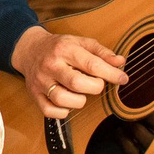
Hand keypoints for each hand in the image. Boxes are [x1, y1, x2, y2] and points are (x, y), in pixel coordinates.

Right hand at [10, 26, 128, 120]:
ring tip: (79, 92)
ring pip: (63, 99)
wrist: (30, 50)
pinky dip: (63, 111)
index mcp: (65, 49)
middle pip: (77, 83)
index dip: (111, 74)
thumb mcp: (81, 43)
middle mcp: (51, 65)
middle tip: (95, 83)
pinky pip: (50, 111)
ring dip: (79, 100)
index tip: (123, 79)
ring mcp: (41, 81)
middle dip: (94, 87)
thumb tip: (120, 62)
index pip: (92, 64)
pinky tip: (67, 102)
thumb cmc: (59, 47)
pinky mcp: (34, 94)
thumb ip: (101, 52)